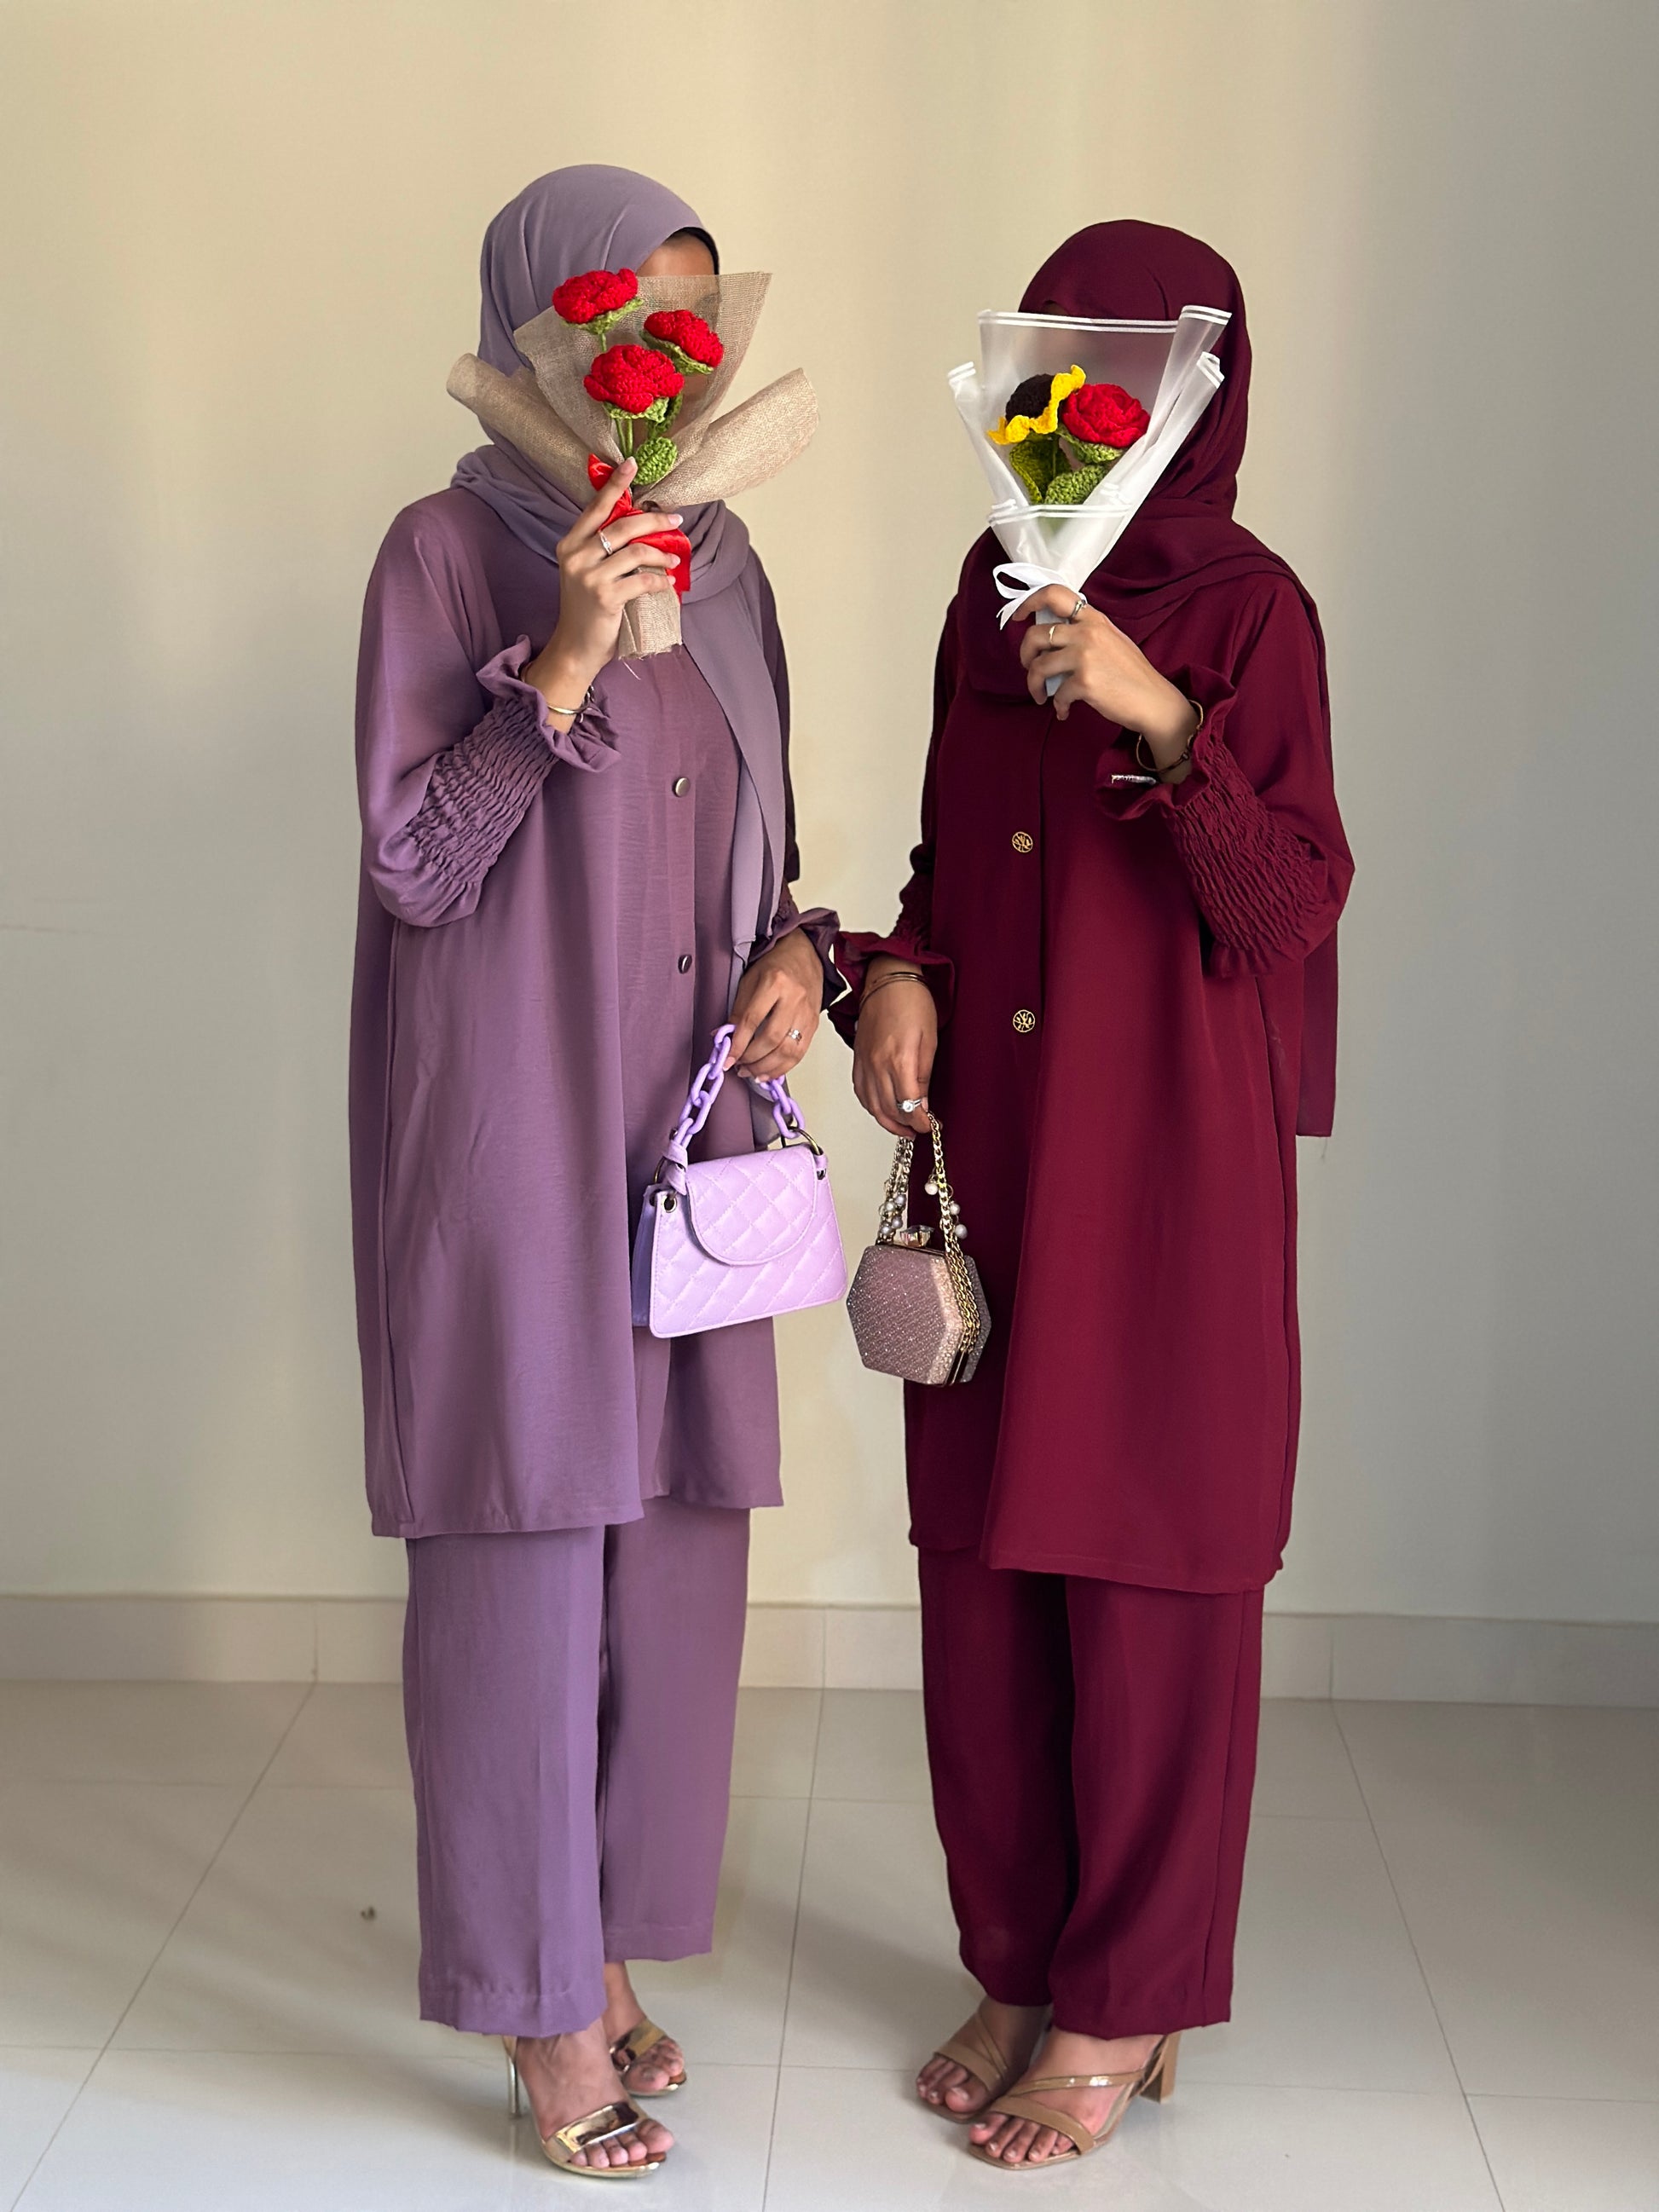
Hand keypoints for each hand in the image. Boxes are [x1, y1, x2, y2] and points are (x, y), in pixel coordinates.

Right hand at [522, 459, 682, 718]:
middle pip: (622, 525)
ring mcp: (589, 576)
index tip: (631, 464)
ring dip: (661, 552)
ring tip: (673, 558)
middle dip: (654, 519)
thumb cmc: (586, 609)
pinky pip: (642, 580)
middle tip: (675, 518)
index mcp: (570, 543)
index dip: (615, 485)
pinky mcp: (605, 596)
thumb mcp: (587, 571)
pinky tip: (668, 583)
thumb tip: (641, 525)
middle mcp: (576, 555)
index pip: (595, 507)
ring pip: (636, 551)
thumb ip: (604, 548)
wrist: (575, 648)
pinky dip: (660, 580)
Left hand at [727, 929, 822, 1081]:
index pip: (752, 1020)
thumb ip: (737, 1011)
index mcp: (775, 982)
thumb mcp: (749, 981)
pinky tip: (770, 1072)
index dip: (738, 1044)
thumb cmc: (774, 965)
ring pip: (788, 1050)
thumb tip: (723, 1038)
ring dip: (767, 1067)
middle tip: (739, 1066)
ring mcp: (807, 1012)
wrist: (803, 954)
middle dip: (752, 1058)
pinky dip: (784, 1067)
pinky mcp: (814, 1023)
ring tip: (752, 1072)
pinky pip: (800, 1052)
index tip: (727, 1059)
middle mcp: (794, 998)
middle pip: (772, 1039)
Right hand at [852, 958, 936, 1136]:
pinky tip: (881, 1109)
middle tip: (918, 1130)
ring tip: (902, 1126)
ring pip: (871, 1105)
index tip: (928, 1125)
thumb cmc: (911, 1001)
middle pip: (888, 1110)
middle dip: (904, 1126)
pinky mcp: (857, 1059)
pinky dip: (871, 1106)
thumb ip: (924, 1074)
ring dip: (887, 1121)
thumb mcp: (929, 1039)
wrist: (887, 979)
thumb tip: (923, 1102)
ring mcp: (864, 1063)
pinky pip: (860, 1092)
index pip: (908, 1105)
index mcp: (898, 1059)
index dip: (919, 1121)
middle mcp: (877, 1064)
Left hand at [1015, 587, 1198, 775]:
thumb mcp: (1111, 639)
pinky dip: (1057, 706)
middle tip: (1029, 667)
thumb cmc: (1131, 673)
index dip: (1029, 602)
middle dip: (1025, 654)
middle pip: (1036, 634)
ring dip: (1034, 685)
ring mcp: (1085, 656)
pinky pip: (1056, 694)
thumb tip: (1051, 637)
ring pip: (1038, 666)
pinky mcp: (1084, 681)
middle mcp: (1087, 632)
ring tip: (1040, 695)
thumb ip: (1084, 632)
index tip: (1018, 616)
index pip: (1055, 594)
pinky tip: (1064, 711)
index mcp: (1094, 618)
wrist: (1153, 700)